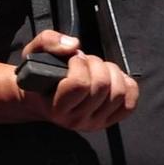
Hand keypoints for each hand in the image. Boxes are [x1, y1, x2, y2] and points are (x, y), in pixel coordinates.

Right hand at [22, 31, 139, 131]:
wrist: (41, 100)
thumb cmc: (39, 77)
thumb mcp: (33, 53)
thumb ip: (49, 41)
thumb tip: (74, 45)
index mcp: (57, 108)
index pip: (80, 84)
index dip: (79, 63)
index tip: (73, 59)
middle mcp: (77, 120)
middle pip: (102, 85)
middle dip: (95, 64)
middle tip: (85, 62)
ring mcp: (95, 123)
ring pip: (118, 92)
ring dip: (110, 72)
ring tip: (96, 69)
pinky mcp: (109, 121)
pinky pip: (130, 102)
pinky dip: (126, 85)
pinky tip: (112, 79)